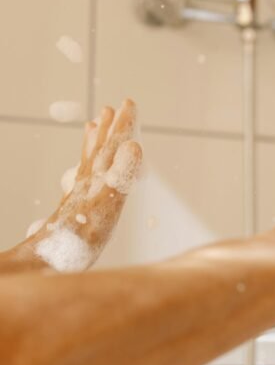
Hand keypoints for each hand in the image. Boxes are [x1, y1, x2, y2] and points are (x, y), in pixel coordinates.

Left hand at [9, 99, 141, 272]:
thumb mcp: (108, 205)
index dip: (122, 126)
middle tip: (112, 108)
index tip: (128, 104)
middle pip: (99, 149)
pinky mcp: (75, 209)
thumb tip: (134, 145)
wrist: (50, 260)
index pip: (113, 146)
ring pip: (87, 161)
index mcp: (98, 179)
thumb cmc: (80, 238)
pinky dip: (85, 166)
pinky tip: (85, 170)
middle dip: (108, 129)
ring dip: (93, 143)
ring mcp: (80, 195)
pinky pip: (81, 178)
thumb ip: (121, 175)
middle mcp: (88, 182)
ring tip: (93, 125)